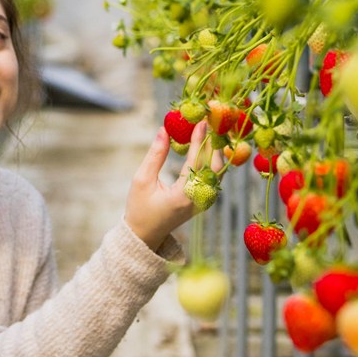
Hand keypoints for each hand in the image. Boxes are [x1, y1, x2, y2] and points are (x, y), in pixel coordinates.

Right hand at [123, 121, 224, 250]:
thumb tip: (164, 129)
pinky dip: (211, 160)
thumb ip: (155, 155)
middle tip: (210, 121)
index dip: (199, 140)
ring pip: (217, 171)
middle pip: (214, 166)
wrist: (146, 234)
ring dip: (214, 150)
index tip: (202, 121)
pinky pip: (213, 176)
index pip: (196, 162)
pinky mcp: (204, 200)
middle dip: (212, 142)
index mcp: (183, 195)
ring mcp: (204, 201)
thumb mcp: (142, 180)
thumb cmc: (140, 208)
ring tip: (210, 130)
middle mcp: (199, 199)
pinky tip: (206, 146)